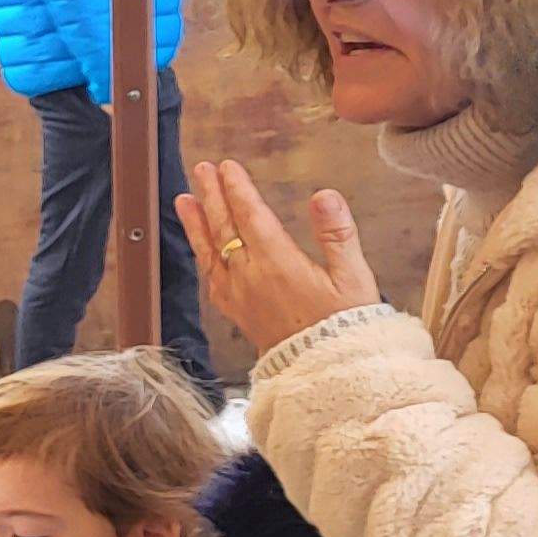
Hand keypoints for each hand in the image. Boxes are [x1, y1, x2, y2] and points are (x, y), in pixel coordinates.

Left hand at [180, 161, 383, 355]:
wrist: (328, 370)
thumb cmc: (345, 324)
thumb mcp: (353, 277)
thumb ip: (338, 234)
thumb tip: (324, 195)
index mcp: (278, 264)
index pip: (250, 216)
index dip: (237, 189)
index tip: (227, 166)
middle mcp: (249, 277)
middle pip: (224, 227)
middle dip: (213, 195)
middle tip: (203, 169)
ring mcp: (238, 295)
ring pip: (210, 251)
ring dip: (196, 222)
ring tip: (184, 199)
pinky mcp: (235, 311)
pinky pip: (211, 276)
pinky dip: (202, 253)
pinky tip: (200, 246)